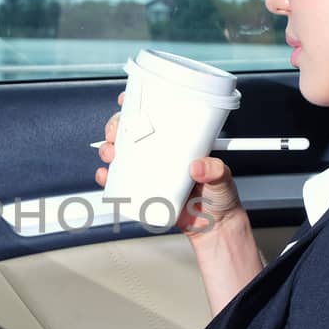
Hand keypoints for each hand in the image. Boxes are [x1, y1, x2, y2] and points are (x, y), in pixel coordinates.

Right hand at [95, 90, 243, 235]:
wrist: (213, 226)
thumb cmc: (220, 197)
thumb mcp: (222, 177)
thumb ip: (215, 171)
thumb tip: (198, 166)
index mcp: (179, 142)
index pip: (156, 116)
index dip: (137, 105)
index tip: (127, 102)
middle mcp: (161, 153)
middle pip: (131, 132)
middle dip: (116, 128)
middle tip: (115, 134)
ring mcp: (150, 171)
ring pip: (121, 154)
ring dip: (109, 150)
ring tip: (111, 154)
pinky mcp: (143, 191)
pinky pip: (119, 181)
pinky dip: (107, 177)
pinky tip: (106, 175)